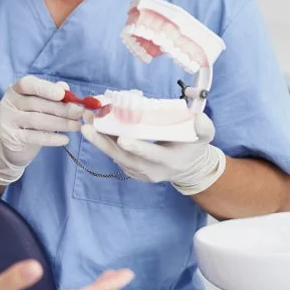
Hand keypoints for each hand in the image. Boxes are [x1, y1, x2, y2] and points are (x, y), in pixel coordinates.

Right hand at [0, 76, 83, 184]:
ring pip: (37, 120)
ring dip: (60, 123)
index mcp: (15, 90)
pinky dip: (51, 138)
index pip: (27, 84)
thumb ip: (52, 95)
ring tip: (76, 126)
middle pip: (36, 103)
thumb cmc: (30, 120)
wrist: (13, 145)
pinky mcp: (10, 137)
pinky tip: (65, 139)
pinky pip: (34, 137)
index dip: (45, 88)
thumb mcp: (40, 105)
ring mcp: (7, 120)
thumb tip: (65, 87)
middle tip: (79, 113)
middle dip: (61, 108)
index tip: (62, 94)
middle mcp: (8, 103)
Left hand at [81, 112, 225, 194]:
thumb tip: (196, 116)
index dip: (137, 147)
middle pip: (123, 157)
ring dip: (98, 139)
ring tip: (85, 121)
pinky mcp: (130, 170)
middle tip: (87, 126)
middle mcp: (150, 171)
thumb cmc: (194, 147)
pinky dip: (103, 141)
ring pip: (115, 156)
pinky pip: (114, 155)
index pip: (150, 155)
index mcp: (168, 162)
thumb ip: (203, 126)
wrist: (187, 167)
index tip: (122, 138)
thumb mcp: (205, 136)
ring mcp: (138, 173)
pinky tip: (94, 125)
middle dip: (103, 142)